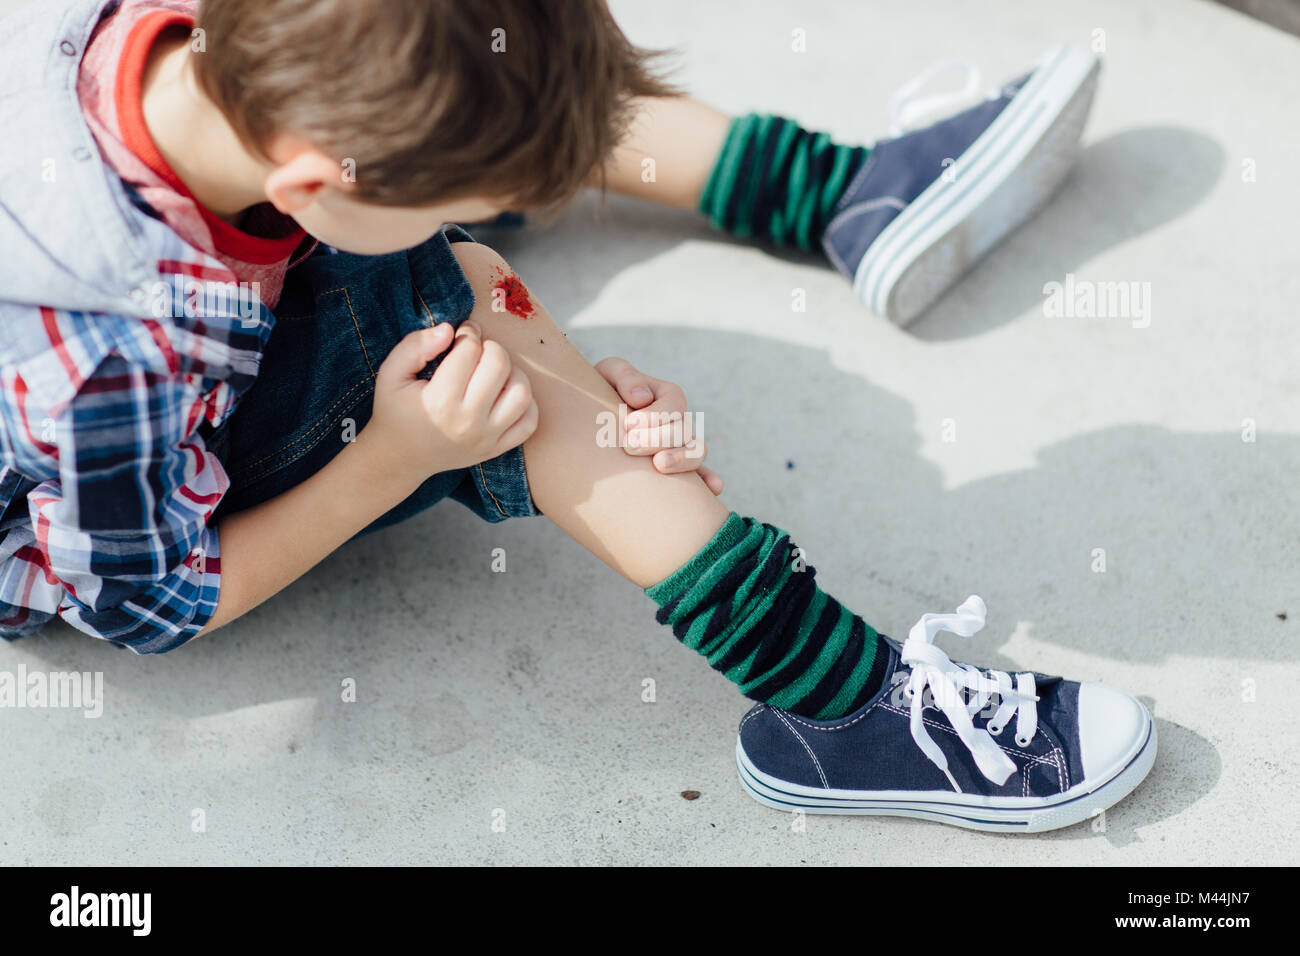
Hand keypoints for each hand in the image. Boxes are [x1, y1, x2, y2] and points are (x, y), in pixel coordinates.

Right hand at [365, 320, 538, 484]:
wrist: (401, 458)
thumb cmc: (395, 411)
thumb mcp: (391, 374)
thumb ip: (415, 346)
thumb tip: (450, 329)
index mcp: (440, 401)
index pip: (470, 350)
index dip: (467, 333)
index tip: (462, 334)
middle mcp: (468, 421)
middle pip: (500, 365)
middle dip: (490, 347)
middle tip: (477, 351)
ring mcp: (487, 438)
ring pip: (522, 392)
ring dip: (512, 372)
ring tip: (493, 372)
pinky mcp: (497, 449)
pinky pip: (529, 422)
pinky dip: (525, 403)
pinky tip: (504, 394)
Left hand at [595, 357, 722, 495]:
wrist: (590, 420)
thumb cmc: (601, 392)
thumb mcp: (609, 373)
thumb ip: (625, 376)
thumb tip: (642, 398)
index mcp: (666, 395)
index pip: (674, 403)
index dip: (655, 415)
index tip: (628, 423)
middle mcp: (678, 421)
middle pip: (683, 430)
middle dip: (658, 438)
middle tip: (628, 446)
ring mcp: (680, 446)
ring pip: (696, 452)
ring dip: (682, 460)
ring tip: (659, 465)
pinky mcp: (676, 469)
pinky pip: (701, 476)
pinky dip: (709, 481)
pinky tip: (713, 489)